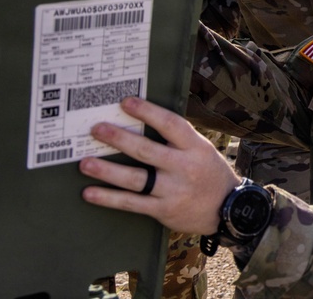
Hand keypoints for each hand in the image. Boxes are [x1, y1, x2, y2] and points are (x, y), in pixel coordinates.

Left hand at [80, 96, 240, 233]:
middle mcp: (184, 167)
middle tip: (96, 129)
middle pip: (146, 151)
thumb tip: (143, 121)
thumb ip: (178, 139)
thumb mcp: (202, 149)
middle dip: (119, 139)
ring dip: (107, 170)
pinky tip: (90, 192)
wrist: (227, 208)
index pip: (170, 124)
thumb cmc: (210, 173)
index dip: (148, 112)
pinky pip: (131, 203)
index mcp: (195, 147)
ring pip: (135, 179)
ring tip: (85, 163)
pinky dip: (109, 198)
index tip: (126, 102)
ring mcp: (173, 190)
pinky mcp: (163, 210)